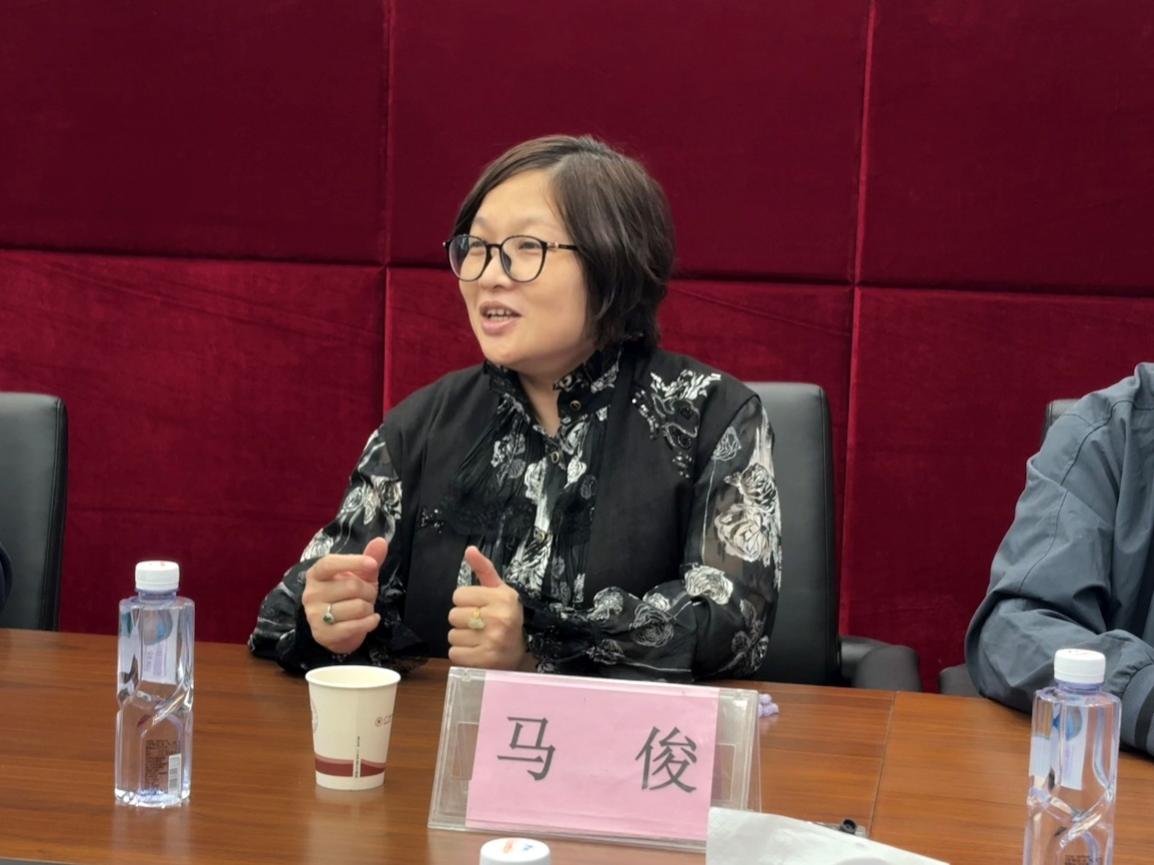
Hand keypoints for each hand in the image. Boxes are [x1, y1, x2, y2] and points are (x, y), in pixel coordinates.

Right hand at [302, 537, 386, 654]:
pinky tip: (371, 620)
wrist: (337, 629)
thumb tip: (381, 541)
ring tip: (365, 609)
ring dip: (369, 608)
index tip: (372, 564)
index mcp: (317, 574)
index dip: (352, 562)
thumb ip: (370, 558)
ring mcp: (314, 615)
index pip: (330, 563)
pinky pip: (355, 626)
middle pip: (352, 586)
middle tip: (368, 595)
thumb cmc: (348, 596)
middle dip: (369, 591)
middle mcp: (311, 593)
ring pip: (357, 607)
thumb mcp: (360, 575)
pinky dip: (370, 623)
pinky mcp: (323, 634)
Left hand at [447, 546, 531, 670]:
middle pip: (453, 615)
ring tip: (478, 639)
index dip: (466, 601)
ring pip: (452, 635)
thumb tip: (469, 549)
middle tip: (478, 625)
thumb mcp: (500, 591)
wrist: (521, 653)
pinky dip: (461, 654)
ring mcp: (492, 641)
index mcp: (502, 597)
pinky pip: (454, 653)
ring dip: (462, 638)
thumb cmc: (506, 617)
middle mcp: (498, 618)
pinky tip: (476, 651)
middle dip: (462, 620)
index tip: (480, 607)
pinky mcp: (484, 661)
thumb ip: (484, 569)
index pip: (458, 595)